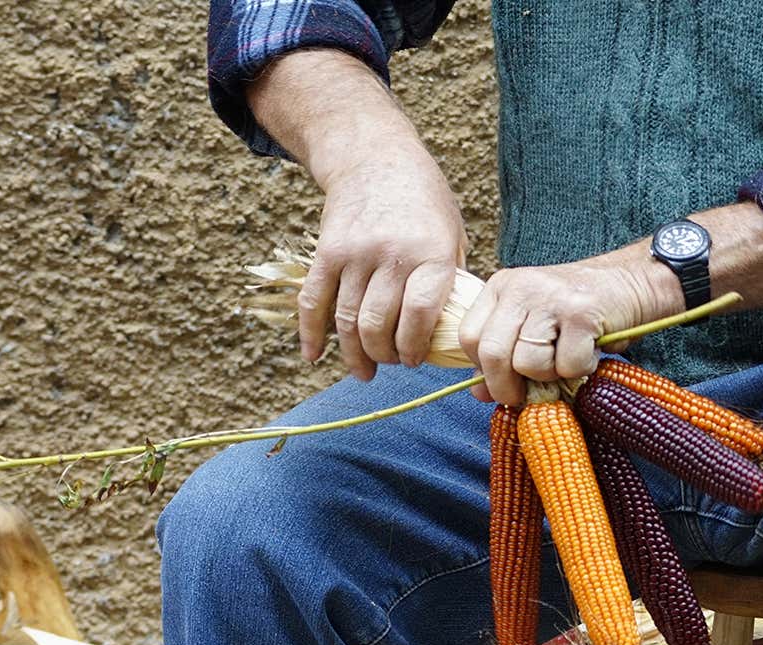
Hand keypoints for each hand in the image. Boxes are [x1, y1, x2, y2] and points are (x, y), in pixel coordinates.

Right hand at [303, 145, 466, 377]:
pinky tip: (314, 355)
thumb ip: (451, 280)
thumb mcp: (451, 233)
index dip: (415, 346)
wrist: (375, 157)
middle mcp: (391, 255)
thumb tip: (451, 330)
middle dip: (384, 355)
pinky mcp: (327, 252)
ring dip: (354, 354)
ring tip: (364, 370)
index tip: (415, 360)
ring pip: (348, 320)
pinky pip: (314, 301)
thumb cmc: (423, 201)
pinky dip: (311, 333)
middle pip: (379, 325)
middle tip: (390, 362)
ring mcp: (355, 254)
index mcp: (431, 253)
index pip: (420, 315)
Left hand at [455, 202, 762, 405]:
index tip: (506, 381)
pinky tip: (590, 353)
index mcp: (502, 287)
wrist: (636, 282)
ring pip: (528, 362)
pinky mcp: (580, 312)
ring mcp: (550, 298)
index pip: (468, 338)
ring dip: (550, 376)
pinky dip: (580, 371)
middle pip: (491, 353)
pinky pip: (566, 365)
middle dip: (508, 387)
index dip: (482, 371)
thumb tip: (479, 394)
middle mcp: (520, 287)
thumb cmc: (582, 312)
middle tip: (530, 394)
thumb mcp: (535, 326)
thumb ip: (505, 355)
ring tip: (568, 360)